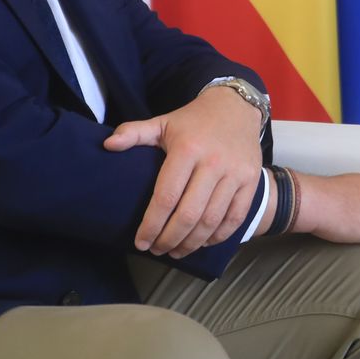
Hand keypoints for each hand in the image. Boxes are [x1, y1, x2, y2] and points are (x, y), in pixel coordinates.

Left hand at [103, 86, 264, 258]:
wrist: (236, 107)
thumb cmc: (194, 120)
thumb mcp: (163, 122)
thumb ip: (134, 132)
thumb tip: (107, 144)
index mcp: (187, 149)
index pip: (166, 197)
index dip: (152, 224)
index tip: (141, 242)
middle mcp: (213, 163)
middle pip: (189, 215)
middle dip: (170, 239)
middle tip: (157, 250)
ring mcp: (235, 173)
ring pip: (212, 221)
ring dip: (192, 243)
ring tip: (176, 251)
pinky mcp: (251, 180)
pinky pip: (235, 217)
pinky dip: (218, 236)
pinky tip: (203, 242)